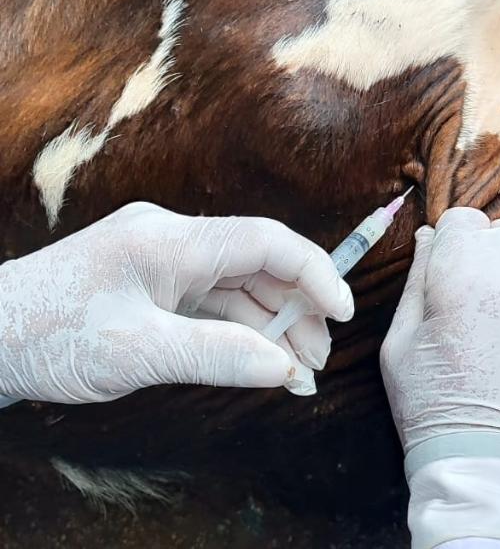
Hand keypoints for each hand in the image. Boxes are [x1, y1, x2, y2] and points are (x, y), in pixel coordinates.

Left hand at [0, 202, 353, 403]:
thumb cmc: (46, 337)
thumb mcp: (137, 353)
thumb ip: (217, 356)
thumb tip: (282, 369)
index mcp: (170, 240)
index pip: (266, 242)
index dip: (315, 272)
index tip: (343, 312)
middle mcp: (172, 239)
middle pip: (258, 264)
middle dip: (297, 309)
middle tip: (316, 359)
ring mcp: (161, 259)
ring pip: (238, 285)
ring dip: (271, 324)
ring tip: (296, 369)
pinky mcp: (151, 281)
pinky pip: (210, 300)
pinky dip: (238, 328)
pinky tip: (258, 358)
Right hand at [381, 208, 499, 548]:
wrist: (496, 473)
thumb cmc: (435, 410)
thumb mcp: (401, 345)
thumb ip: (416, 281)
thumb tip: (428, 236)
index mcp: (467, 278)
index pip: (467, 219)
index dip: (454, 245)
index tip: (450, 275)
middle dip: (492, 260)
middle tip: (477, 309)